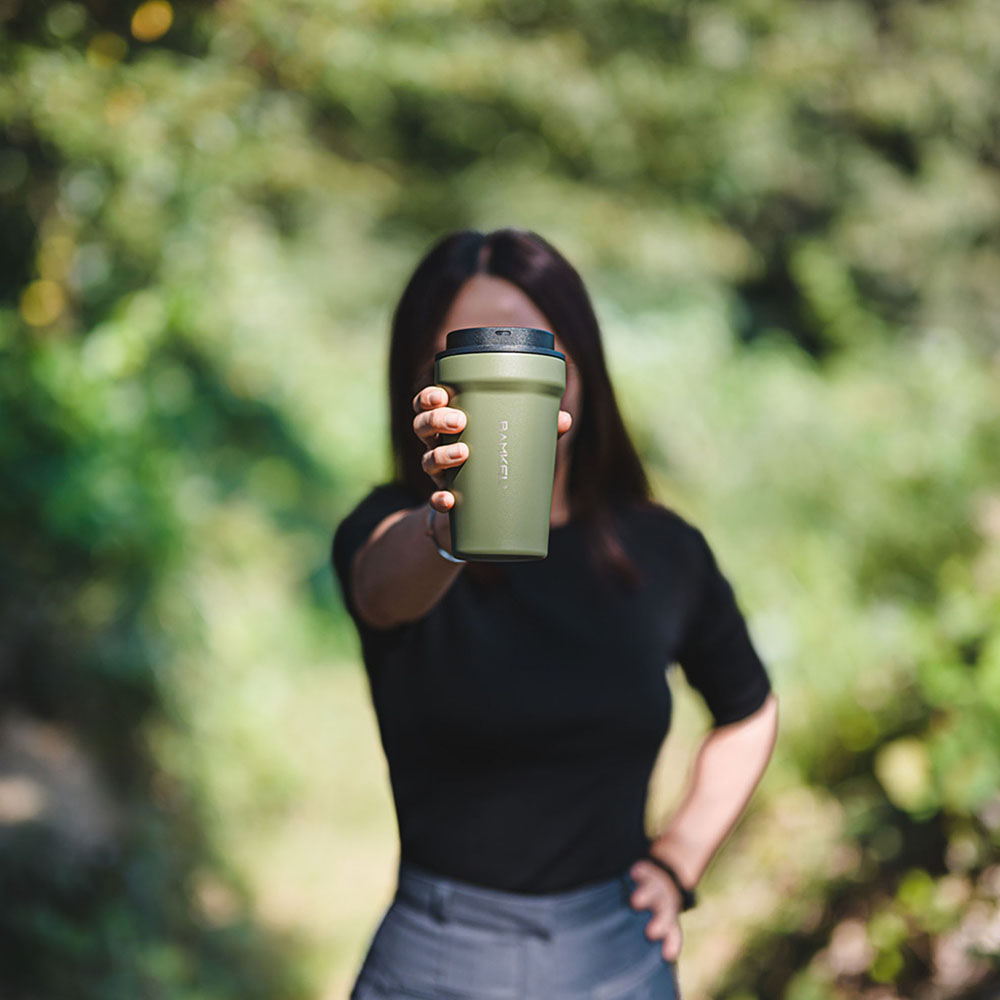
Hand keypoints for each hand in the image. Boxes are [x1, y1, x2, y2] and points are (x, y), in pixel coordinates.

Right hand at [412, 384, 572, 513]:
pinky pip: (435, 500)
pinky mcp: (446, 502)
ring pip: (426, 460)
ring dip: (440, 455)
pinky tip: (449, 499)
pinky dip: (440, 500)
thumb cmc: (498, 466)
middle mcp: (438, 447)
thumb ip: (537, 431)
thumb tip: (564, 418)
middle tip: (459, 420)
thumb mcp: (516, 446)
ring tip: (462, 452)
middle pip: (422, 427)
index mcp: (451, 426)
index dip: (428, 397)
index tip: (440, 394)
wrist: (483, 516)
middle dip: (436, 420)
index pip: (427, 405)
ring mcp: (440, 476)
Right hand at [628, 859, 684, 961]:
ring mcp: (656, 887)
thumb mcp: (656, 927)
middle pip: (665, 914)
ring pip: (654, 892)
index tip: (668, 955)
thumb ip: (648, 942)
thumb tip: (635, 972)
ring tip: (636, 901)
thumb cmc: (653, 912)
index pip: (672, 934)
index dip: (671, 944)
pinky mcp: (646, 871)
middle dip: (660, 922)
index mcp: (668, 922)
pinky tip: (635, 873)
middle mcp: (664, 905)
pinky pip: (644, 871)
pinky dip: (640, 872)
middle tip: (652, 933)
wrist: (665, 878)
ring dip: (647, 897)